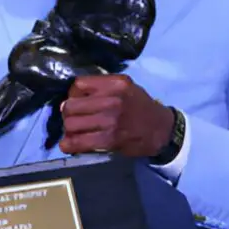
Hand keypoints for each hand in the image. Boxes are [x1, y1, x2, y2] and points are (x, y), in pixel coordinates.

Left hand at [58, 75, 172, 156]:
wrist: (161, 129)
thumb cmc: (140, 107)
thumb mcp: (126, 87)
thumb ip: (102, 87)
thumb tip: (72, 98)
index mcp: (116, 83)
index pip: (79, 85)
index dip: (72, 95)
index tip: (75, 102)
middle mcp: (113, 99)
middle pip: (71, 105)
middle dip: (67, 114)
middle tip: (72, 119)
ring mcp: (111, 120)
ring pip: (71, 124)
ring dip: (68, 130)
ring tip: (73, 132)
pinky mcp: (110, 139)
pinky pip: (79, 142)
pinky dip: (69, 145)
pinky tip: (68, 145)